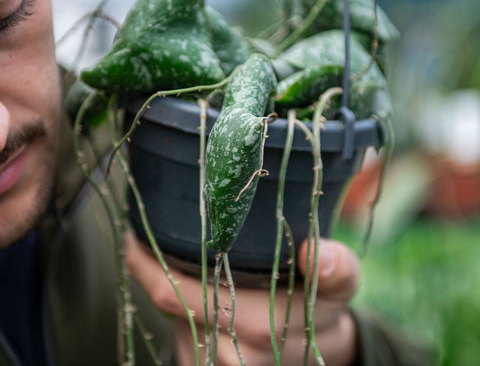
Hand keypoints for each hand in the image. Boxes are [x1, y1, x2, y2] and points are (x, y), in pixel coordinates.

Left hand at [126, 233, 358, 365]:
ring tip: (163, 251)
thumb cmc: (324, 307)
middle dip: (151, 265)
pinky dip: (176, 302)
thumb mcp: (341, 284)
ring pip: (171, 316)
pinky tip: (182, 280)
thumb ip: (335, 269)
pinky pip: (178, 330)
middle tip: (145, 231)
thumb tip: (317, 253)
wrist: (320, 348)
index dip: (147, 263)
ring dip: (165, 282)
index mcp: (257, 330)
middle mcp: (228, 358)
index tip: (134, 231)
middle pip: (168, 302)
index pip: (177, 294)